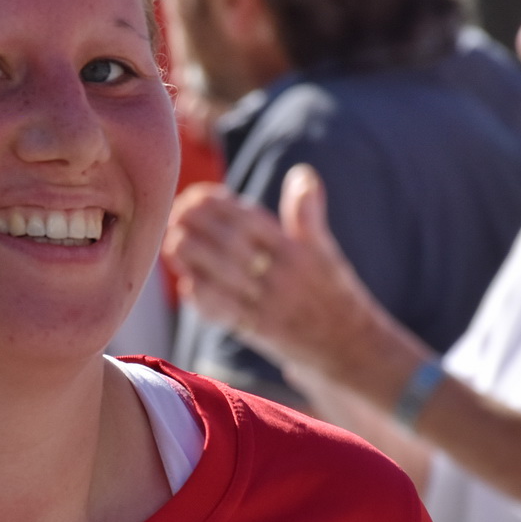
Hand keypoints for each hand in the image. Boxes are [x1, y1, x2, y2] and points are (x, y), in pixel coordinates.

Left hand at [162, 164, 383, 376]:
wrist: (349, 348)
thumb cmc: (331, 292)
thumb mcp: (325, 251)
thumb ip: (307, 213)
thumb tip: (302, 173)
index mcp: (296, 250)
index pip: (250, 218)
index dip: (217, 204)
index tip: (195, 195)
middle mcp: (282, 276)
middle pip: (229, 244)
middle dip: (195, 226)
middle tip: (173, 215)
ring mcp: (269, 305)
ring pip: (220, 276)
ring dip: (189, 257)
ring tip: (172, 243)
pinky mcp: (258, 332)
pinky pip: (222, 311)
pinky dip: (200, 296)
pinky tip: (186, 282)